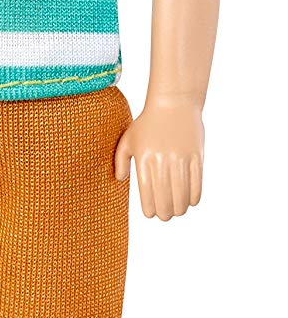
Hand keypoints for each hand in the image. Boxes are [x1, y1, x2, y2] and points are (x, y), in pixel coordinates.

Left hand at [114, 101, 203, 220]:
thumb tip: (120, 179)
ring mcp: (181, 160)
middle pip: (165, 201)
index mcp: (144, 160)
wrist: (174, 103)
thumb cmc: (148, 123)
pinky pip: (197, 186)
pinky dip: (194, 199)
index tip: (151, 213)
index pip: (147, 196)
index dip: (150, 210)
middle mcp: (163, 162)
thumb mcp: (128, 139)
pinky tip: (190, 201)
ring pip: (182, 197)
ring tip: (176, 209)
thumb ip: (120, 160)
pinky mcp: (197, 157)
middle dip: (164, 214)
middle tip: (164, 214)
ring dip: (179, 209)